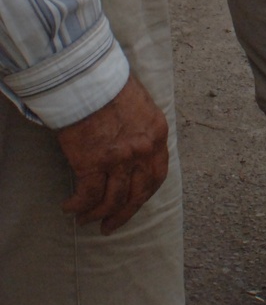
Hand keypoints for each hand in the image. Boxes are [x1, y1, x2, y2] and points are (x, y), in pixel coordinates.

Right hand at [57, 74, 169, 234]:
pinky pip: (88, 195)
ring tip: (85, 219)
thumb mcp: (140, 105)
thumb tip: (132, 145)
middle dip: (123, 214)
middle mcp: (142, 151)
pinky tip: (69, 207)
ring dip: (97, 214)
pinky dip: (78, 205)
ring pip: (112, 199)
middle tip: (110, 226)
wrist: (88, 78)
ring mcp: (119, 160)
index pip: (157, 175)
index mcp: (157, 134)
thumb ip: (141, 129)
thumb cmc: (110, 85)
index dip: (144, 194)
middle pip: (137, 194)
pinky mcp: (93, 163)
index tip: (133, 204)